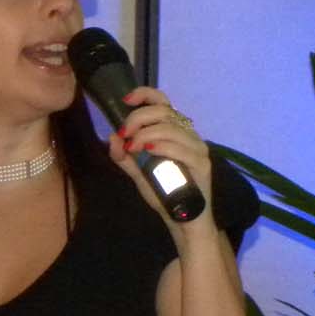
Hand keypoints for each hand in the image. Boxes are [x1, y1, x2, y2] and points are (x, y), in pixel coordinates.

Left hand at [108, 86, 213, 226]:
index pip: (163, 102)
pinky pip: (182, 148)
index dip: (145, 94)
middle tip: (124, 134)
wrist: (183, 221)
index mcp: (174, 131)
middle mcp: (188, 135)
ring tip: (133, 148)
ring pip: (171, 128)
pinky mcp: (203, 164)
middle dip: (138, 119)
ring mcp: (198, 148)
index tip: (126, 100)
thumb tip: (111, 136)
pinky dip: (162, 146)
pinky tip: (148, 151)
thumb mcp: (138, 173)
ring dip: (146, 134)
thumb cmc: (163, 193)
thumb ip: (124, 157)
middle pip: (164, 111)